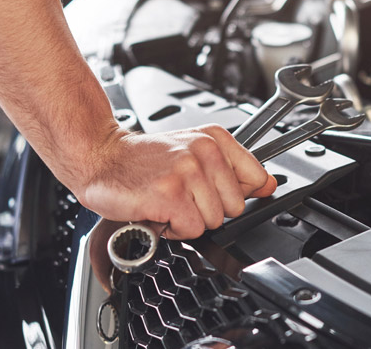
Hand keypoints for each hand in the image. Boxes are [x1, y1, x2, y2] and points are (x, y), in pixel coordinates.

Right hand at [72, 124, 276, 239]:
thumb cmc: (144, 159)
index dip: (234, 194)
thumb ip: (234, 169)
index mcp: (214, 139)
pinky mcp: (170, 194)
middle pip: (235, 207)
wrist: (101, 156)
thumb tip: (269, 184)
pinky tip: (158, 211)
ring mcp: (188, 171)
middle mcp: (204, 151)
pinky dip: (172, 229)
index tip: (213, 191)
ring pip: (214, 221)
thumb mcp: (194, 152)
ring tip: (168, 201)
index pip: (256, 178)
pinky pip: (192, 230)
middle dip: (208, 210)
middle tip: (181, 195)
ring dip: (188, 220)